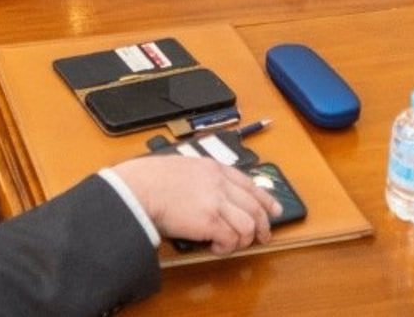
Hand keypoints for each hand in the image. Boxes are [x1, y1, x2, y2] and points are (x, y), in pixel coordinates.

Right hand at [109, 155, 279, 255]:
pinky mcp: (209, 221)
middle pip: (255, 206)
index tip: (275, 210)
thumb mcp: (185, 168)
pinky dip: (226, 247)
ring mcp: (217, 202)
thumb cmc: (152, 180)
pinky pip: (231, 239)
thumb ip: (203, 179)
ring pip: (248, 225)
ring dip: (243, 239)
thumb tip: (212, 197)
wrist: (139, 189)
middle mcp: (220, 184)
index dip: (266, 200)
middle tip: (263, 237)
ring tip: (231, 244)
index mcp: (215, 168)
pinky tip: (214, 246)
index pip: (250, 184)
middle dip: (263, 225)